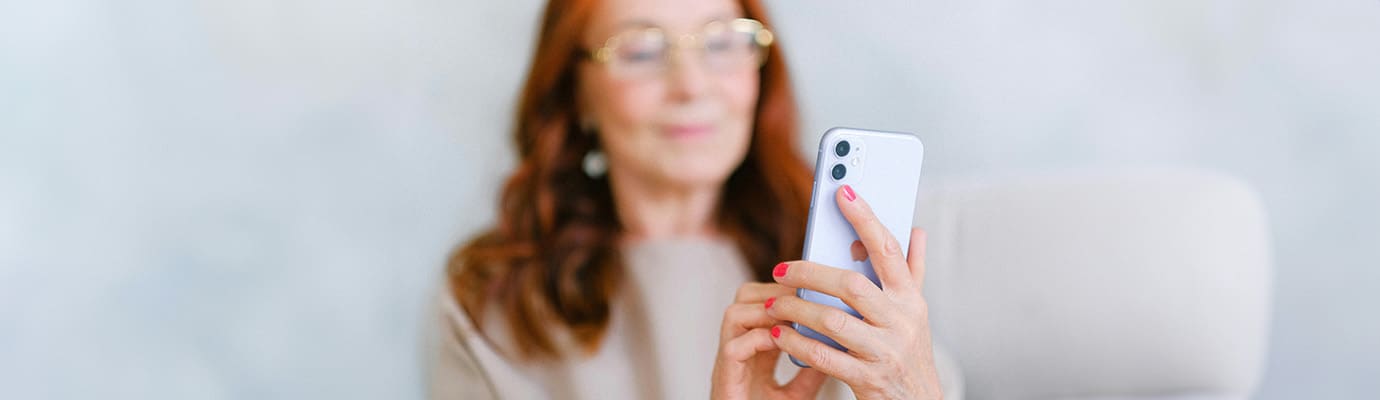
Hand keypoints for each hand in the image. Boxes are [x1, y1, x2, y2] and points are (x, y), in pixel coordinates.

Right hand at [711, 282, 828, 399]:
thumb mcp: (798, 393)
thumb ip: (812, 369)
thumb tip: (837, 345)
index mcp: (754, 350)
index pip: (763, 303)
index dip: (785, 291)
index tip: (811, 289)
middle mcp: (739, 349)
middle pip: (744, 298)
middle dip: (773, 291)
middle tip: (801, 297)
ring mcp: (729, 362)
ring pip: (734, 314)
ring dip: (764, 311)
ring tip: (791, 317)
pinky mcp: (725, 379)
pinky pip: (734, 348)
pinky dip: (757, 340)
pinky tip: (779, 342)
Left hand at [765, 185, 943, 399]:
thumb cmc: (908, 351)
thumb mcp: (915, 311)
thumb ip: (912, 270)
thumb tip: (916, 228)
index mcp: (911, 298)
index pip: (888, 249)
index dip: (865, 217)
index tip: (841, 190)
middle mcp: (902, 322)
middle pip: (852, 285)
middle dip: (811, 272)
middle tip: (780, 268)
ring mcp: (885, 351)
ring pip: (833, 321)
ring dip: (797, 308)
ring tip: (773, 301)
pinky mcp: (868, 379)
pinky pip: (825, 356)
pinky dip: (798, 343)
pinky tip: (778, 333)